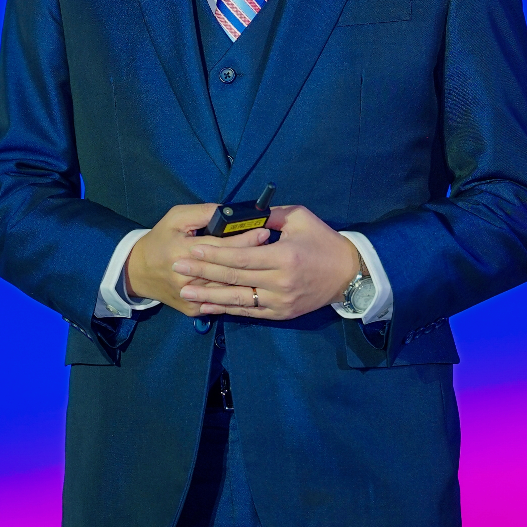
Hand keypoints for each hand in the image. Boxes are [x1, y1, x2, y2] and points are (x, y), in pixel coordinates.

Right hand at [126, 203, 273, 316]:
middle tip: (271, 248)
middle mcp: (186, 278)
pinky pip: (220, 305)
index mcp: (181, 252)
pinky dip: (237, 296)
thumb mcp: (176, 217)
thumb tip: (229, 212)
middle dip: (251, 258)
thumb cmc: (161, 239)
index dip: (243, 239)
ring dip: (248, 278)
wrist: (139, 272)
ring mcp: (190, 298)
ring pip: (227, 291)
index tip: (264, 232)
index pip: (219, 247)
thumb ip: (203, 213)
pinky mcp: (192, 310)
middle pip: (226, 270)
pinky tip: (253, 287)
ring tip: (266, 266)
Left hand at [173, 204, 361, 319]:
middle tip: (178, 267)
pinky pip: (248, 312)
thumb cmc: (323, 241)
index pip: (241, 257)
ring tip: (184, 291)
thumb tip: (242, 213)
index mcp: (284, 256)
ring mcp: (279, 302)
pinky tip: (207, 306)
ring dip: (208, 296)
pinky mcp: (280, 314)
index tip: (192, 249)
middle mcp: (279, 282)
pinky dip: (226, 309)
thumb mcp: (300, 219)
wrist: (348, 274)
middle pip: (234, 278)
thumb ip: (270, 216)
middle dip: (203, 272)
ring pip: (238, 299)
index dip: (214, 254)